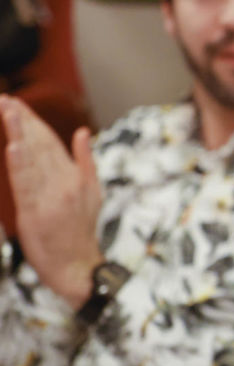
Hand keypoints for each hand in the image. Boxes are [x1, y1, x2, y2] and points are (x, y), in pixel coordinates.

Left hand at [0, 96, 101, 305]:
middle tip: (5, 99)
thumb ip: (86, 160)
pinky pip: (26, 185)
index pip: (51, 141)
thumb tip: (83, 132)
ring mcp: (51, 197)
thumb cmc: (80, 231)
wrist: (77, 265)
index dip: (34, 121)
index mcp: (75, 176)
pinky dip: (20, 165)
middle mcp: (64, 182)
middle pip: (40, 145)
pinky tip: (13, 147)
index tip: (16, 103)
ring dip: (20, 134)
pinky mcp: (36, 213)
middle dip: (22, 121)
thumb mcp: (93, 193)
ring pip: (33, 160)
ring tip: (9, 112)